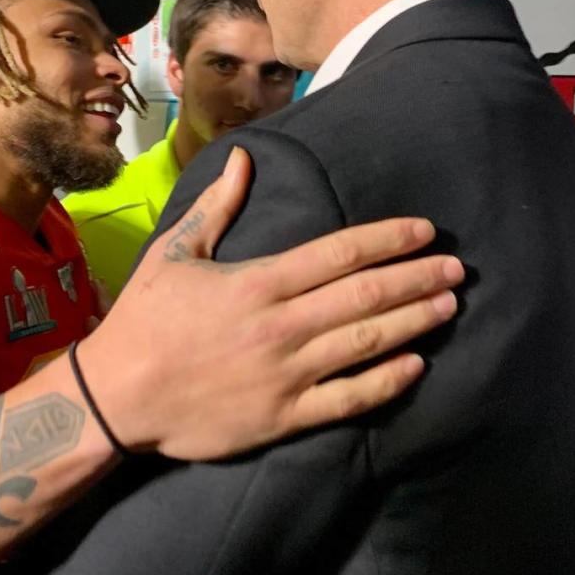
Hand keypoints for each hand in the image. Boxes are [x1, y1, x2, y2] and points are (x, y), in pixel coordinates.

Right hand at [77, 147, 463, 459]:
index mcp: (258, 283)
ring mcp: (286, 374)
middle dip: (418, 278)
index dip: (389, 239)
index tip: (426, 231)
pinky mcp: (284, 417)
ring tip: (449, 306)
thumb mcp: (173, 253)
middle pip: (366, 296)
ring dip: (414, 322)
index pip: (340, 253)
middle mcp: (281, 326)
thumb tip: (244, 157)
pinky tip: (416, 365)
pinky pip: (348, 399)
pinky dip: (386, 382)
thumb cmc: (144, 322)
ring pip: (366, 344)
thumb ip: (216, 206)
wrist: (117, 398)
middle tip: (458, 268)